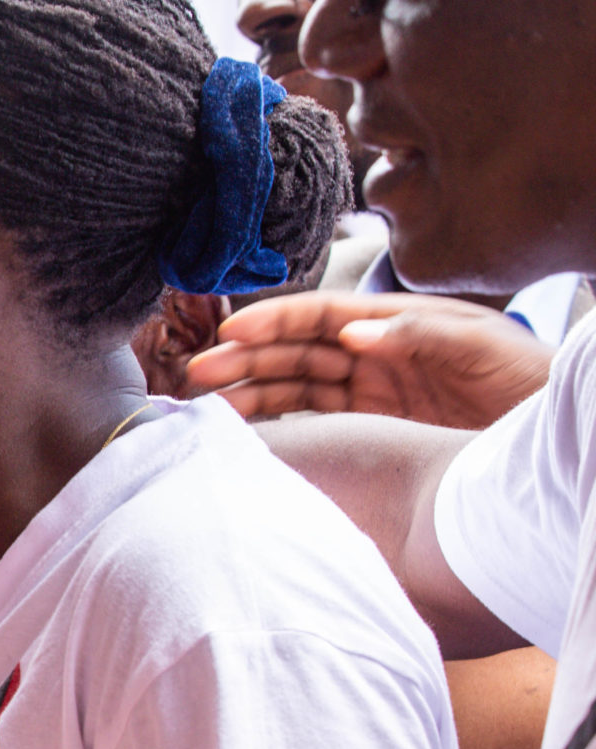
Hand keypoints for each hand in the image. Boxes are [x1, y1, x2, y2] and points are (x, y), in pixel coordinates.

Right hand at [180, 291, 550, 427]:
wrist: (548, 432)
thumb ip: (417, 333)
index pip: (321, 316)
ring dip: (251, 391)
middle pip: (296, 351)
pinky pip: (312, 419)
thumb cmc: (524, 378)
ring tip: (208, 404)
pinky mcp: (373, 426)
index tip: (231, 330)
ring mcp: (372, 391)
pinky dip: (277, 423)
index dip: (274, 320)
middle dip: (246, 358)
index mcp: (395, 323)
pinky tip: (245, 430)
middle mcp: (375, 353)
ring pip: (295, 386)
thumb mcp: (479, 346)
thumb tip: (352, 330)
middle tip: (200, 371)